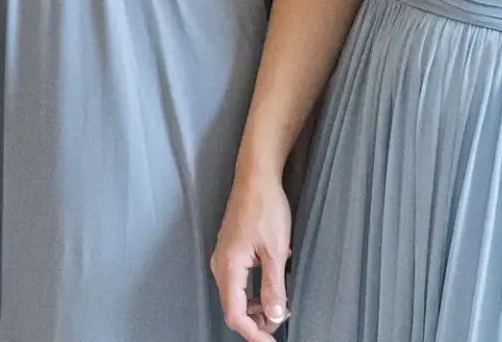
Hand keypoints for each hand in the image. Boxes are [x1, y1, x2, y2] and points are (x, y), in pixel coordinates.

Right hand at [210, 172, 293, 340]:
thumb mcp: (276, 250)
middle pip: (233, 308)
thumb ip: (274, 287)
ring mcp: (223, 257)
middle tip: (282, 323)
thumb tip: (275, 316)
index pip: (234, 314)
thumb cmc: (265, 207)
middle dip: (256, 322)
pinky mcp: (230, 251)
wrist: (256, 176)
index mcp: (228, 267)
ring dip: (256, 307)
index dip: (253, 333)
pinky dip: (254, 293)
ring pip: (236, 296)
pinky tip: (272, 287)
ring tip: (281, 306)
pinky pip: (238, 282)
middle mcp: (220, 264)